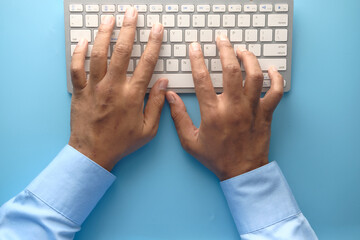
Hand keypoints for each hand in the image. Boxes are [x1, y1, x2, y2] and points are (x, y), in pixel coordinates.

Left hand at [68, 8, 166, 170]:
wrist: (93, 153)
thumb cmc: (121, 142)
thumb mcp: (148, 129)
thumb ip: (157, 105)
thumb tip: (164, 83)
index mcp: (132, 96)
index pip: (146, 63)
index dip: (153, 43)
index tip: (157, 29)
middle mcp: (113, 88)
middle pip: (122, 52)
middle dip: (129, 29)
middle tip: (132, 13)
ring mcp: (94, 88)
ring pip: (99, 55)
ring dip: (104, 34)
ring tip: (109, 19)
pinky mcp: (79, 92)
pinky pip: (76, 68)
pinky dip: (79, 53)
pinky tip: (83, 41)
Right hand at [167, 36, 283, 179]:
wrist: (242, 171)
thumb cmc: (216, 157)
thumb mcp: (189, 141)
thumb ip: (178, 117)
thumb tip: (169, 96)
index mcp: (213, 113)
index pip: (202, 78)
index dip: (197, 59)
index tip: (195, 47)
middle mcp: (233, 107)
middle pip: (231, 70)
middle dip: (225, 50)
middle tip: (221, 39)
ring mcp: (252, 109)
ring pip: (254, 76)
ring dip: (248, 59)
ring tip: (242, 51)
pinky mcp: (266, 113)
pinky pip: (275, 92)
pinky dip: (276, 78)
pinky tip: (270, 70)